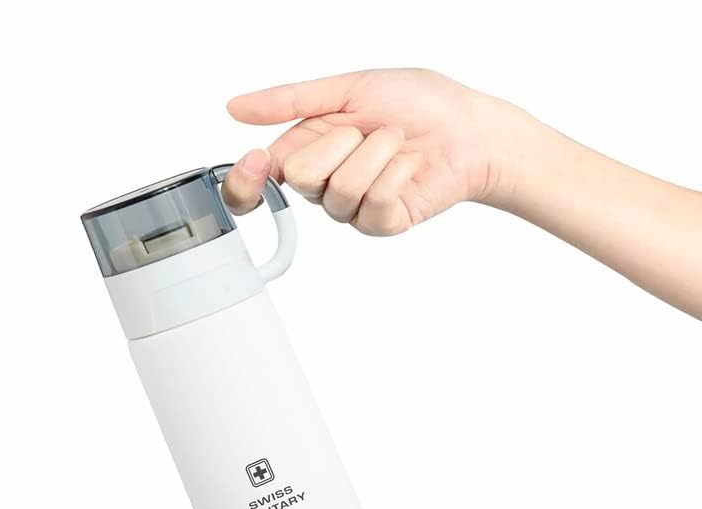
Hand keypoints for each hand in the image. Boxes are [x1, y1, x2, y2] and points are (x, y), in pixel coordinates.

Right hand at [222, 69, 517, 234]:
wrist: (468, 127)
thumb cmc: (416, 103)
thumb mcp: (347, 88)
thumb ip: (290, 102)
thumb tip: (236, 109)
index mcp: (307, 150)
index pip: (257, 183)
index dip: (248, 180)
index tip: (257, 160)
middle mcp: (323, 184)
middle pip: (300, 178)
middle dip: (338, 142)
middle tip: (365, 130)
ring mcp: (352, 208)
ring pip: (339, 190)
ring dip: (374, 153)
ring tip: (395, 141)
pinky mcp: (381, 223)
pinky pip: (373, 203)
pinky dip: (396, 173)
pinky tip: (409, 164)